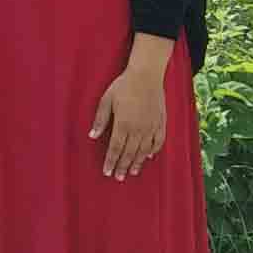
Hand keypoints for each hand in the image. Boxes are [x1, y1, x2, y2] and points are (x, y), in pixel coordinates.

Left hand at [90, 60, 167, 179]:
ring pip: (144, 150)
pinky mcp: (161, 123)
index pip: (115, 148)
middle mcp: (138, 129)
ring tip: (132, 172)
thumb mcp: (106, 100)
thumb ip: (100, 120)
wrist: (146, 75)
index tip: (107, 172)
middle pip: (129, 153)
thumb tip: (92, 135)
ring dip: (137, 162)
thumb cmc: (123, 86)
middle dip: (122, 166)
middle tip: (118, 178)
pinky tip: (150, 157)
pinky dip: (154, 151)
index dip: (110, 162)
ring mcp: (151, 127)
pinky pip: (158, 141)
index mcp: (123, 124)